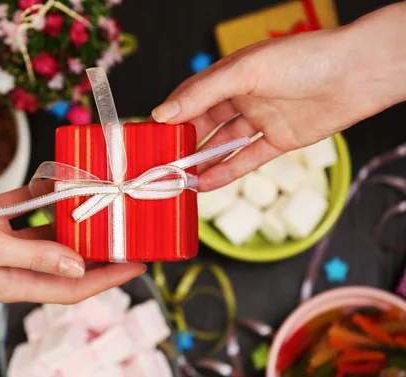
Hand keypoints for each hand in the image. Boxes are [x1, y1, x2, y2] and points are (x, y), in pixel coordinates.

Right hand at [0, 181, 145, 302]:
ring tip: (106, 205)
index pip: (71, 287)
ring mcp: (3, 239)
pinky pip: (28, 207)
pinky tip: (64, 181)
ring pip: (50, 232)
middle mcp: (12, 263)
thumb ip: (35, 255)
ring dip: (76, 221)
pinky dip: (46, 196)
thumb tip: (79, 268)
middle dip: (99, 251)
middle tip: (129, 233)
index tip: (138, 265)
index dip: (108, 279)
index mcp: (12, 281)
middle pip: (67, 261)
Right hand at [152, 2, 405, 190]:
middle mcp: (243, 96)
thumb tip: (163, 113)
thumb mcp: (244, 72)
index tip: (152, 137)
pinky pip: (248, 158)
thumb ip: (202, 94)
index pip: (191, 98)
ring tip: (182, 180)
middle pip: (205, 123)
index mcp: (230, 74)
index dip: (171, 117)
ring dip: (204, 162)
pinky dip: (228, 171)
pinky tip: (208, 183)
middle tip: (164, 164)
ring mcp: (262, 118)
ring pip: (225, 144)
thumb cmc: (304, 60)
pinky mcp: (281, 139)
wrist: (359, 74)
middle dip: (185, 143)